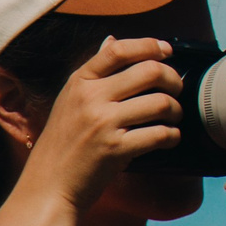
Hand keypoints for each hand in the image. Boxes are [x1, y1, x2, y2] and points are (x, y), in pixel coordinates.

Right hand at [15, 38, 182, 208]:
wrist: (48, 186)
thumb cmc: (64, 144)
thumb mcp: (69, 100)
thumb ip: (93, 74)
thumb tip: (111, 39)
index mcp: (80, 82)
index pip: (118, 50)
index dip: (149, 46)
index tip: (166, 51)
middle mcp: (90, 98)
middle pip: (150, 72)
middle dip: (174, 79)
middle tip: (177, 90)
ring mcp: (103, 123)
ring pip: (161, 102)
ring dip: (176, 110)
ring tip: (173, 117)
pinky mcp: (116, 149)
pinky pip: (160, 134)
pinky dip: (172, 136)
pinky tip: (169, 138)